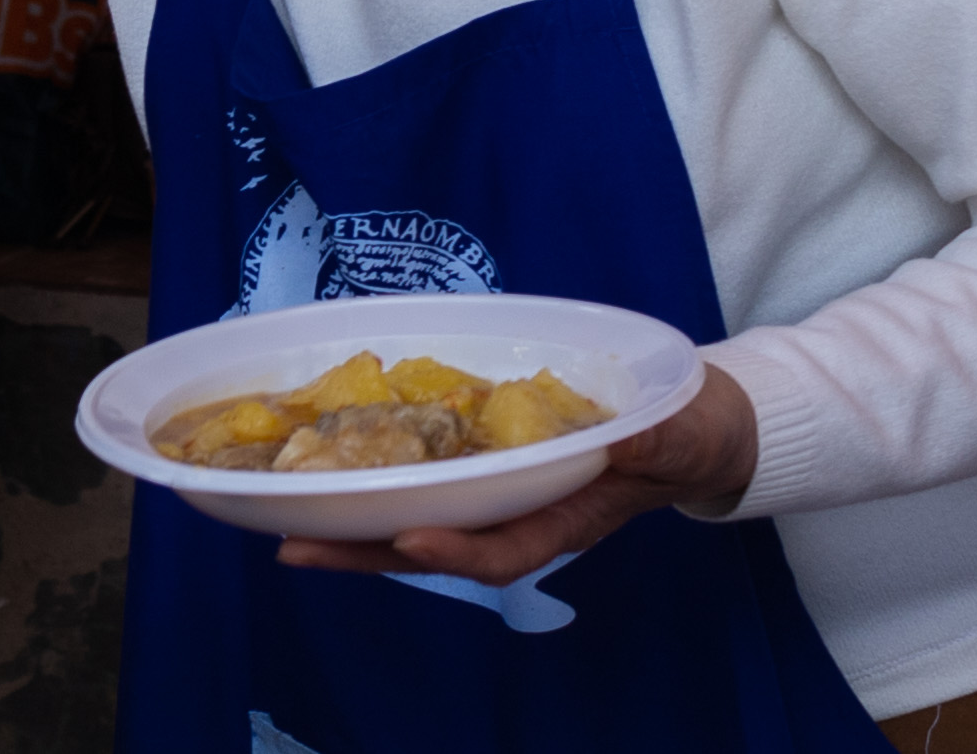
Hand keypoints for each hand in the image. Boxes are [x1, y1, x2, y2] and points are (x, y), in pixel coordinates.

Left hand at [279, 363, 760, 585]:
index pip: (503, 550)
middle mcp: (520, 512)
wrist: (692, 424)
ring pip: (416, 516)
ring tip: (284, 517)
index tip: (407, 542)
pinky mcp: (485, 459)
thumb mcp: (680, 433)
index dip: (455, 551)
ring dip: (354, 521)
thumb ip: (655, 438)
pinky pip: (426, 476)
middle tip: (291, 547)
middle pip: (433, 544)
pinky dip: (380, 477)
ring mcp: (499, 490)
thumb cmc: (688, 431)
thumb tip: (632, 436)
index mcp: (566, 517)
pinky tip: (330, 466)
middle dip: (364, 550)